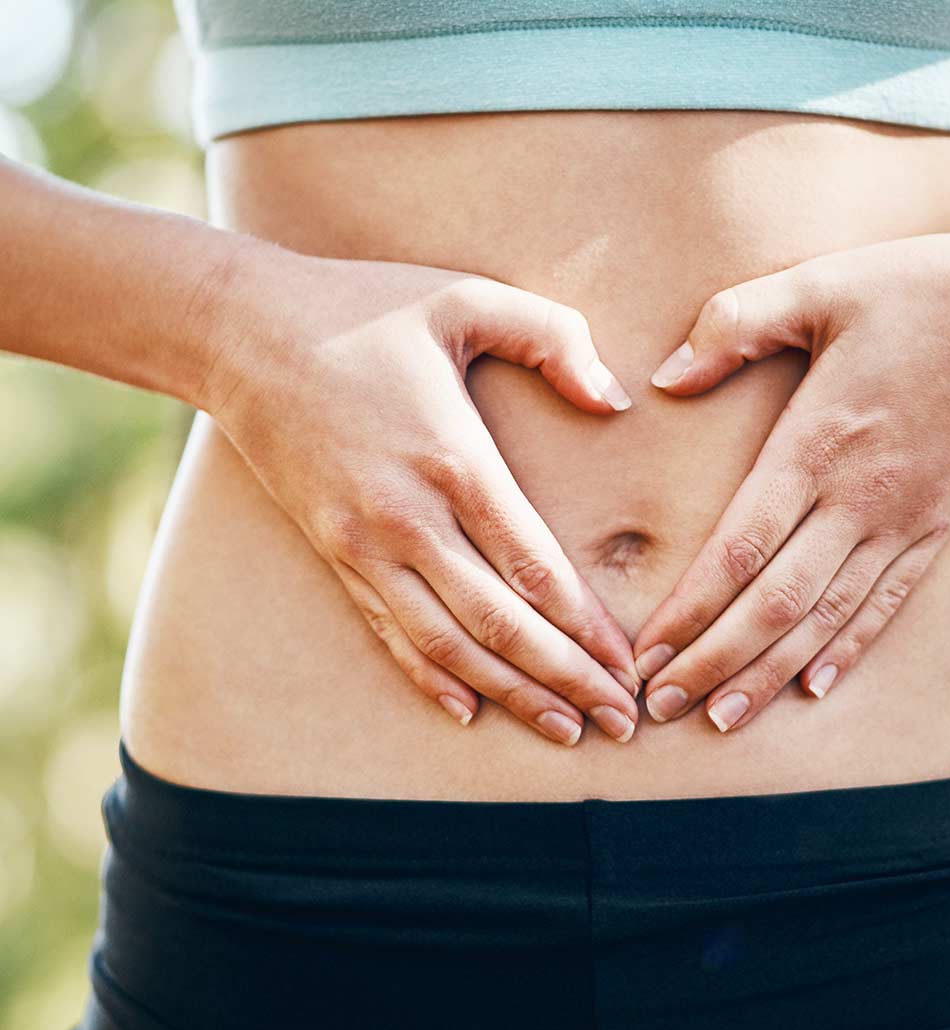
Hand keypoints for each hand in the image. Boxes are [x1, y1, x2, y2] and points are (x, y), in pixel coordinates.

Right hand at [198, 241, 640, 745]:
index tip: (629, 669)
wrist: (241, 334)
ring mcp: (364, 545)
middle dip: (567, 680)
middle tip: (621, 724)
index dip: (589, 630)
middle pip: (501, 625)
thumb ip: (553, 338)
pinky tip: (467, 712)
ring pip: (448, 645)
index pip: (536, 570)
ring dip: (510, 694)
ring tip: (563, 732)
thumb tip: (615, 401)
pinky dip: (430, 678)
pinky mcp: (333, 554)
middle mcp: (409, 519)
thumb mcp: (465, 297)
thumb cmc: (362, 309)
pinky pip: (389, 632)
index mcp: (455, 461)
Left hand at [631, 228, 949, 731]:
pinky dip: (848, 650)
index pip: (740, 549)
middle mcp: (860, 499)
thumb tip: (665, 377)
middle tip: (659, 706)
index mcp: (819, 443)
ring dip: (769, 674)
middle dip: (712, 661)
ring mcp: (905, 520)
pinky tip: (814, 689)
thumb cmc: (924, 290)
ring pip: (827, 619)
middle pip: (775, 603)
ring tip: (721, 719)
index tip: (645, 652)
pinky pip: (888, 604)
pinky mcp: (940, 525)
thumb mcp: (821, 284)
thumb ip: (735, 324)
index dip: (689, 610)